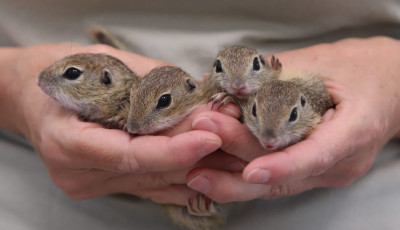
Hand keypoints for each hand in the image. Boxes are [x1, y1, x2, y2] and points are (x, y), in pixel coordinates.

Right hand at [0, 43, 243, 204]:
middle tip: (234, 141)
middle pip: (148, 171)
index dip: (174, 150)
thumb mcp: (102, 66)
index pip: (129, 155)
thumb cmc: (60, 73)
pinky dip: (178, 178)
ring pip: (153, 181)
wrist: (29, 97)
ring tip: (232, 156)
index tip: (210, 137)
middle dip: (196, 155)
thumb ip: (149, 84)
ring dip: (195, 168)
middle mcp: (76, 173)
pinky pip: (147, 186)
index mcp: (67, 142)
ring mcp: (89, 184)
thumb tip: (196, 100)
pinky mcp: (101, 184)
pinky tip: (208, 173)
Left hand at [186, 36, 399, 202]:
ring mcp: (329, 173)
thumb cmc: (357, 69)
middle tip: (198, 142)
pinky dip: (245, 175)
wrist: (386, 87)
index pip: (318, 154)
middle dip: (237, 161)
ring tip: (195, 171)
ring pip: (278, 185)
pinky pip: (278, 179)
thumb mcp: (320, 63)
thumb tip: (225, 84)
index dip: (283, 166)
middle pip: (287, 174)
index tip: (250, 172)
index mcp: (356, 130)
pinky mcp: (315, 174)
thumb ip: (275, 75)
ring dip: (233, 178)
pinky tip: (215, 171)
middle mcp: (344, 161)